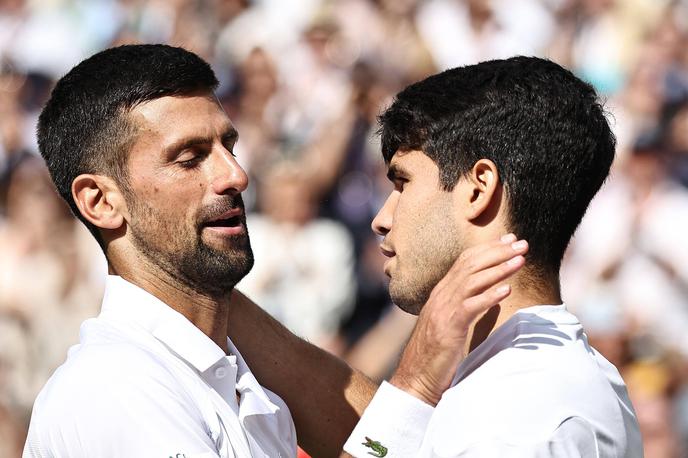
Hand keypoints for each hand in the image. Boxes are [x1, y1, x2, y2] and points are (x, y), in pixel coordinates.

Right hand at [390, 234, 527, 405]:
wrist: (416, 377)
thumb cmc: (436, 352)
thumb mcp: (452, 323)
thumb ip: (468, 306)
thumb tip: (494, 298)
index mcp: (442, 292)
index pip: (465, 260)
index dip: (488, 248)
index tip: (509, 240)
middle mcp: (441, 295)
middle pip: (470, 265)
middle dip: (498, 252)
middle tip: (521, 244)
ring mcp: (443, 310)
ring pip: (472, 281)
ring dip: (499, 269)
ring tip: (520, 261)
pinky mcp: (449, 327)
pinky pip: (470, 307)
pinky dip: (489, 296)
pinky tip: (507, 290)